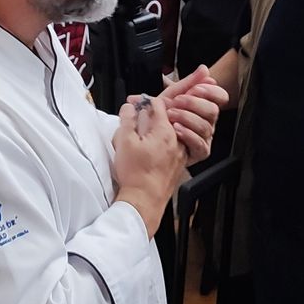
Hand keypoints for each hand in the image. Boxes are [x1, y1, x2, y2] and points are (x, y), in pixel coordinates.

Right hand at [112, 96, 181, 236]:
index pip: (159, 104)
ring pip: (169, 133)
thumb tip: (129, 107)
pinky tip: (150, 151)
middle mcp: (177, 141)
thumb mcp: (124, 141)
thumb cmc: (135, 175)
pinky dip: (163, 144)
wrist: (144, 201)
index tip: (136, 105)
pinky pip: (172, 147)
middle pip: (166, 119)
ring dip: (157, 131)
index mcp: (165, 131)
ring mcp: (180, 154)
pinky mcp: (178, 165)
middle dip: (151, 117)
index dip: (145, 102)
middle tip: (136, 121)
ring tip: (142, 137)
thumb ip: (127, 119)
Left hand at [160, 67, 228, 161]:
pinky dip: (188, 135)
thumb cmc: (161, 114)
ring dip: (187, 118)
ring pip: (206, 127)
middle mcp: (207, 121)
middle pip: (213, 111)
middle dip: (194, 104)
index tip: (195, 89)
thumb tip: (204, 69)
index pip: (221, 97)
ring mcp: (205, 137)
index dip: (211, 91)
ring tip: (171, 116)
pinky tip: (176, 130)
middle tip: (177, 101)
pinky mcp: (199, 152)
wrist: (146, 133)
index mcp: (204, 106)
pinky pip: (200, 144)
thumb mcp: (172, 94)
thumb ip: (188, 82)